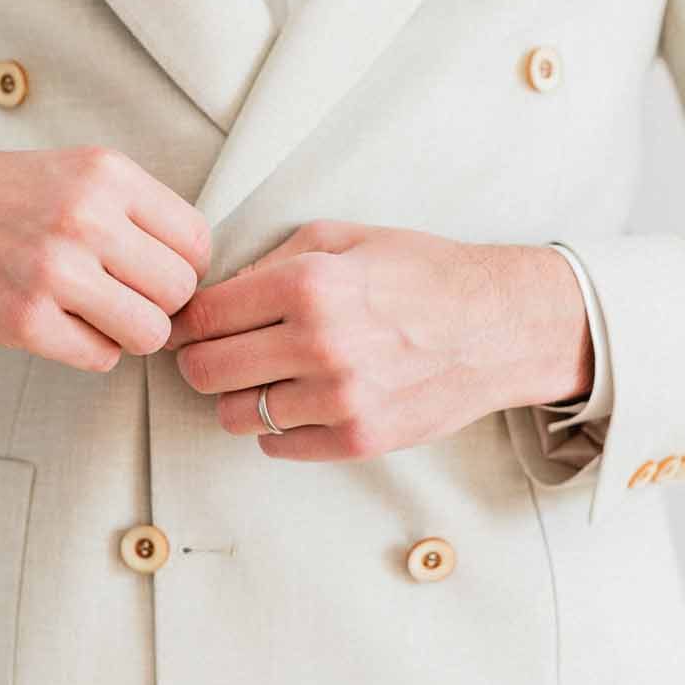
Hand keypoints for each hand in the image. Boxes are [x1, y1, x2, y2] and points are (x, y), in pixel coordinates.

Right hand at [0, 145, 210, 371]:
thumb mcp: (72, 172)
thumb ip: (133, 210)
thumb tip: (197, 269)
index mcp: (106, 174)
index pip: (196, 241)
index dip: (182, 266)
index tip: (152, 272)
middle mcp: (86, 218)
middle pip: (180, 290)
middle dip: (158, 304)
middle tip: (121, 297)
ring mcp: (56, 272)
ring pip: (149, 332)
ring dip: (128, 333)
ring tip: (95, 314)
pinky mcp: (27, 322)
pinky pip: (102, 358)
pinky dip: (90, 350)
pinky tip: (60, 325)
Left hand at [162, 220, 592, 459]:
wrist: (499, 325)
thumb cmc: (419, 273)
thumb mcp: (341, 239)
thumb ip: (267, 263)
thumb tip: (209, 299)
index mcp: (309, 284)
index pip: (203, 317)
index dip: (185, 323)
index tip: (187, 326)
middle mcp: (320, 344)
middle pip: (204, 372)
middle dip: (201, 361)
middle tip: (218, 353)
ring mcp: (340, 398)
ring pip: (234, 416)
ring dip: (240, 398)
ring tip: (266, 378)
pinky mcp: (359, 439)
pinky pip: (276, 446)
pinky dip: (277, 428)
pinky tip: (300, 402)